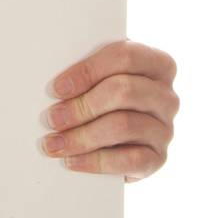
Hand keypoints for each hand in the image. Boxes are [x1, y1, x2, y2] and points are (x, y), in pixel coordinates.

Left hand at [39, 38, 178, 181]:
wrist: (115, 143)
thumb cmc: (101, 100)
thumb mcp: (97, 79)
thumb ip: (86, 73)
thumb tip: (53, 86)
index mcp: (156, 64)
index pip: (125, 56)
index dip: (87, 71)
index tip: (57, 88)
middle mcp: (166, 96)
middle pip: (124, 90)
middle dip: (81, 106)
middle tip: (51, 118)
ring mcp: (165, 128)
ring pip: (124, 125)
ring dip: (82, 136)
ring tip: (54, 143)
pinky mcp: (158, 158)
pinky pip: (130, 160)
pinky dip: (96, 161)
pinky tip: (72, 161)